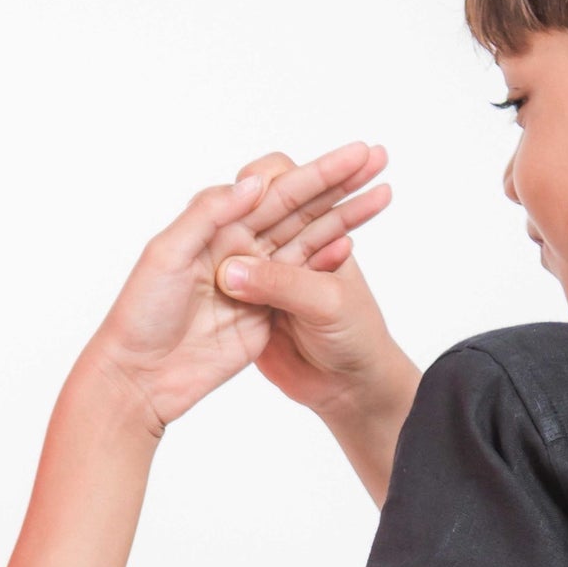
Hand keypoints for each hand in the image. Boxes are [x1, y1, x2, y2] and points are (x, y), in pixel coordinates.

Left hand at [93, 144, 390, 430]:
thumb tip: (255, 182)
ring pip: (306, 239)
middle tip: (377, 158)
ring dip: (343, 216)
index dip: (315, 172)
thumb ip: (209, 214)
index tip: (352, 154)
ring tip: (380, 193)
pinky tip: (353, 242)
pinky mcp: (262, 315)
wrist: (140, 379)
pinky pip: (300, 282)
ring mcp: (255, 281)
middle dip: (337, 183)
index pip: (275, 190)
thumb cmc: (142, 314)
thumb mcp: (167, 255)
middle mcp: (238, 248)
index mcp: (215, 226)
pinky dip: (327, 261)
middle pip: (297, 208)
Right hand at [212, 149, 418, 501]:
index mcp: (317, 231)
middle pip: (256, 206)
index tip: (249, 185)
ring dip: (222, 242)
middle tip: (223, 199)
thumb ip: (280, 283)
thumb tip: (230, 269)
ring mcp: (262, 277)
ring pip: (235, 244)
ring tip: (213, 249)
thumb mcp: (324, 303)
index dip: (264, 177)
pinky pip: (226, 284)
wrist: (349, 389)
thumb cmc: (354, 337)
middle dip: (233, 199)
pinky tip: (216, 279)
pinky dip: (219, 278)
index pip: (286, 183)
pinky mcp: (245, 308)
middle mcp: (286, 247)